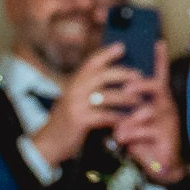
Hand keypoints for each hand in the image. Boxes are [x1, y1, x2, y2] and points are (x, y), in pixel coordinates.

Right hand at [29, 42, 137, 167]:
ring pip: (106, 96)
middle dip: (123, 74)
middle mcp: (74, 89)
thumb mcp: (75, 99)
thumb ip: (89, 88)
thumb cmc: (68, 120)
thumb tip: (116, 76)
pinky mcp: (80, 120)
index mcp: (74, 82)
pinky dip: (119, 117)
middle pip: (102, 75)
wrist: (49, 143)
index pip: (91, 62)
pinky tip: (128, 118)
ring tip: (140, 100)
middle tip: (140, 75)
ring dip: (126, 97)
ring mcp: (76, 104)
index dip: (107, 53)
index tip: (122, 46)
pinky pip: (105, 115)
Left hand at [111, 41, 186, 180]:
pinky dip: (130, 135)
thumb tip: (102, 95)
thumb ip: (123, 107)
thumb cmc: (143, 139)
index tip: (158, 41)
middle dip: (139, 85)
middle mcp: (166, 105)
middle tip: (125, 89)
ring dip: (129, 121)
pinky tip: (124, 141)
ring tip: (119, 132)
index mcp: (157, 99)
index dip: (160, 59)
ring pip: (148, 110)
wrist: (159, 165)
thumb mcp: (131, 120)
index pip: (160, 74)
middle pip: (157, 86)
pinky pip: (144, 130)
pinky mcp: (167, 135)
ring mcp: (169, 119)